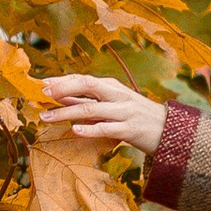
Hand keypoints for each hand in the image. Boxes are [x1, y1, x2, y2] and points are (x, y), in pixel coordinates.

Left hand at [38, 74, 170, 155]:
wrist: (170, 131)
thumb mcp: (113, 105)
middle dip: (63, 88)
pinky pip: (107, 128)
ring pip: (91, 109)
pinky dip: (90, 129)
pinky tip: (75, 131)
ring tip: (47, 117)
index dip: (61, 80)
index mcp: (112, 87)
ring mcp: (124, 112)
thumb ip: (88, 102)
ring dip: (66, 112)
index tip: (40, 83)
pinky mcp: (130, 130)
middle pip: (87, 85)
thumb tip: (60, 97)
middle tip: (42, 93)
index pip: (83, 79)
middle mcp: (117, 95)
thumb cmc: (136, 117)